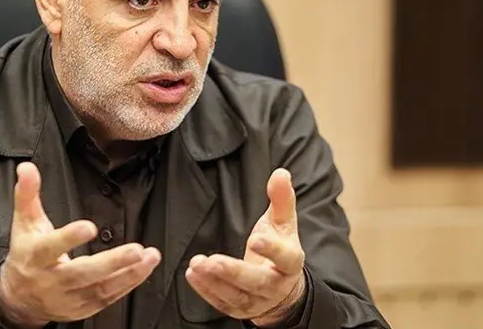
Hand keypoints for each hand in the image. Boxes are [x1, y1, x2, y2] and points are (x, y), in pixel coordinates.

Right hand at [0, 162, 160, 325]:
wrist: (19, 298)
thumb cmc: (26, 253)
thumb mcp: (24, 222)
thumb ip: (27, 193)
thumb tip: (27, 167)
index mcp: (36, 256)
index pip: (51, 247)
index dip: (69, 238)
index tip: (89, 227)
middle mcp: (52, 280)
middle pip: (82, 273)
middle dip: (111, 262)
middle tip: (135, 249)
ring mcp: (68, 298)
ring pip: (100, 288)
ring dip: (128, 273)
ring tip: (149, 256)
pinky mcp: (83, 308)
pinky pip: (108, 298)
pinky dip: (128, 284)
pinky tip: (143, 269)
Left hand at [185, 169, 305, 324]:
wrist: (281, 287)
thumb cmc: (280, 248)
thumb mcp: (283, 223)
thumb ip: (281, 199)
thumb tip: (281, 173)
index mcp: (290, 262)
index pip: (285, 257)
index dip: (271, 249)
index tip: (255, 239)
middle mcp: (275, 285)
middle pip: (256, 281)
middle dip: (234, 272)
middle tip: (212, 260)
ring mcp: (257, 300)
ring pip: (236, 296)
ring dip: (214, 281)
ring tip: (196, 264)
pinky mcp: (240, 309)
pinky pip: (222, 303)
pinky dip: (206, 290)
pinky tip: (192, 274)